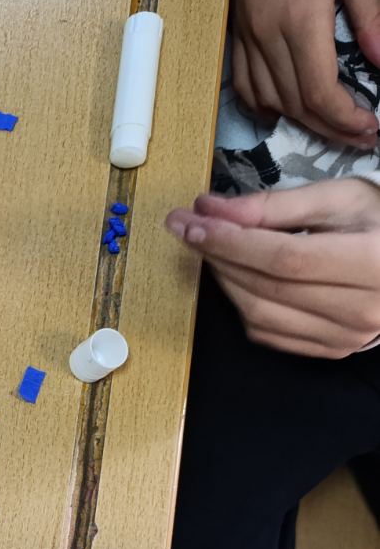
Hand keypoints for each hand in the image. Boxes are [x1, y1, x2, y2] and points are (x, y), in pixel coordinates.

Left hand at [166, 178, 379, 356]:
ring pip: (261, 315)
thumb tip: (212, 209)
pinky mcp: (330, 350)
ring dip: (225, 281)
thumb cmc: (379, 224)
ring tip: (210, 249)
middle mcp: (361, 309)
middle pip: (268, 287)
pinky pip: (269, 334)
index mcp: (372, 262)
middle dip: (218, 256)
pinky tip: (236, 277)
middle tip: (187, 228)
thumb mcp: (339, 198)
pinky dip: (242, 305)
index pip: (285, 258)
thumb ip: (275, 206)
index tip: (192, 222)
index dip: (232, 241)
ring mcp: (345, 337)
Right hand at [231, 0, 379, 149]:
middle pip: (296, 104)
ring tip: (331, 127)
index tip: (370, 127)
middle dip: (330, 129)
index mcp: (301, 17)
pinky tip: (287, 112)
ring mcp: (248, 36)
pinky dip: (266, 107)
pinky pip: (246, 85)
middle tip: (360, 137)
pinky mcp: (238, 32)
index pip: (319, 90)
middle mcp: (268, 34)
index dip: (345, 119)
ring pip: (270, 101)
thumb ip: (372, 15)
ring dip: (301, 123)